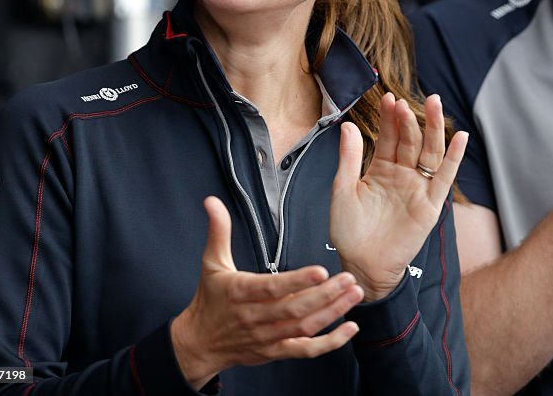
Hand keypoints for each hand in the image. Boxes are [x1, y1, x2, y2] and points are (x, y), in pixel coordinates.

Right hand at [171, 197, 363, 388]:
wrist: (199, 343)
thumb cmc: (210, 300)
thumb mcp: (211, 263)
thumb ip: (218, 231)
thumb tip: (212, 201)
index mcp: (239, 292)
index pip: (271, 288)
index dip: (296, 281)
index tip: (320, 270)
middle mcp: (254, 317)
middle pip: (293, 309)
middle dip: (325, 295)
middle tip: (348, 279)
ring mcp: (266, 337)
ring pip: (303, 328)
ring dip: (332, 313)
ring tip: (353, 295)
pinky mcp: (275, 351)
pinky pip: (305, 350)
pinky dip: (329, 343)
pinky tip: (349, 329)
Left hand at [330, 93, 468, 301]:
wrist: (360, 266)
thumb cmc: (349, 232)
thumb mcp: (342, 190)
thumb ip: (349, 158)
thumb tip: (347, 125)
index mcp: (380, 170)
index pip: (389, 137)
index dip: (389, 118)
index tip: (388, 97)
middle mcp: (402, 176)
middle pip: (411, 140)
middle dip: (409, 119)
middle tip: (406, 99)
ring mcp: (417, 188)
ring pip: (429, 152)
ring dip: (433, 128)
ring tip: (435, 103)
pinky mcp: (430, 205)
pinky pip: (444, 178)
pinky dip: (454, 158)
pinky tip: (461, 138)